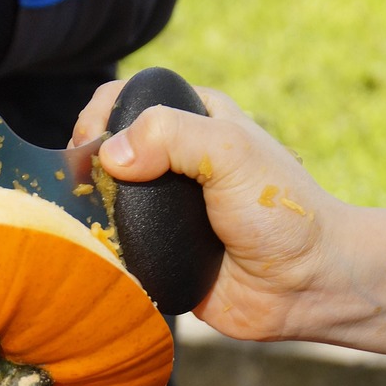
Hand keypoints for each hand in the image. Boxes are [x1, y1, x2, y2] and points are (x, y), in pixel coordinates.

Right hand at [73, 83, 339, 343]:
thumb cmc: (280, 211)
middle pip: (109, 154)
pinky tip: (99, 258)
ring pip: (108, 206)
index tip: (87, 146)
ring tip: (83, 226)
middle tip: (81, 190)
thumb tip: (110, 156)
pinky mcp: (160, 257)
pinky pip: (119, 252)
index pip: (127, 100)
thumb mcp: (231, 152)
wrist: (303, 285)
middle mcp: (176, 165)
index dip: (99, 116)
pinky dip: (105, 255)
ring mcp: (165, 214)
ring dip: (90, 215)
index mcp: (194, 122)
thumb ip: (172, 137)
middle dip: (86, 169)